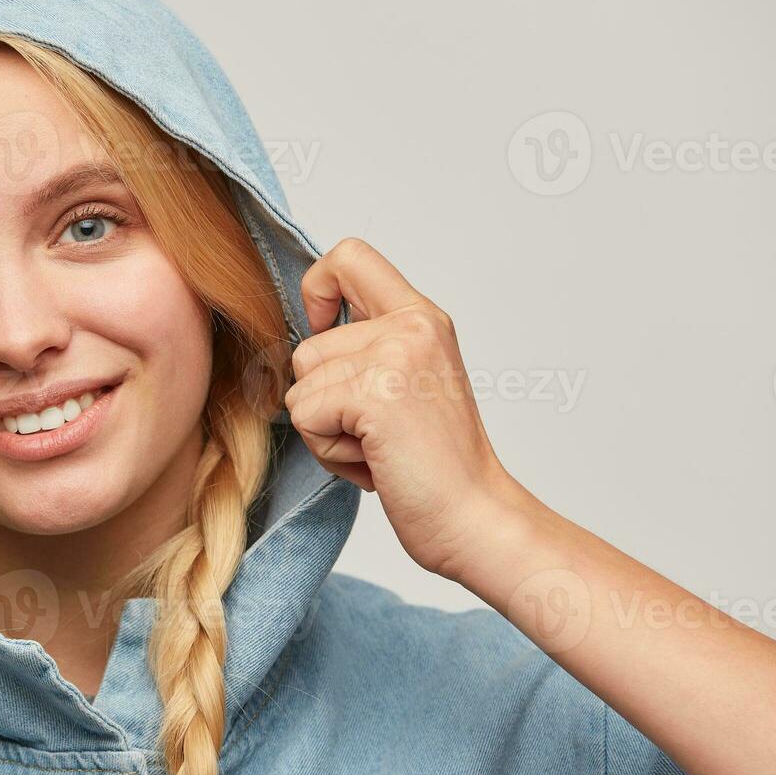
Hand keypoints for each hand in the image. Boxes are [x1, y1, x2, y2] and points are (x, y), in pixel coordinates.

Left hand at [285, 238, 531, 581]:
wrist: (476, 519)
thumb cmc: (435, 467)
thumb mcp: (407, 386)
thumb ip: (368, 351)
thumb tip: (303, 336)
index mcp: (421, 318)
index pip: (349, 255)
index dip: (316, 288)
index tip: (324, 332)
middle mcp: (412, 326)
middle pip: (306, 348)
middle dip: (323, 402)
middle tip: (377, 433)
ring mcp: (396, 356)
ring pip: (300, 386)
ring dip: (325, 431)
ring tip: (379, 448)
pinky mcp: (377, 393)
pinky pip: (305, 415)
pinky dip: (329, 452)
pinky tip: (376, 464)